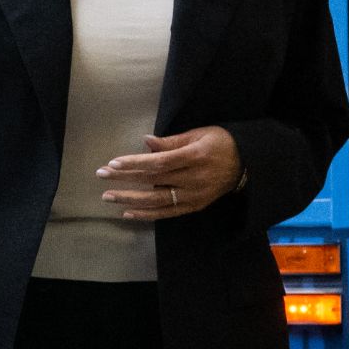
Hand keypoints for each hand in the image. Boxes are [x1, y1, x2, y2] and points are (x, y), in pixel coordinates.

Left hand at [96, 127, 243, 220]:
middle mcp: (194, 179)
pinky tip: (128, 212)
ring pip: (158, 201)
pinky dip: (147, 214)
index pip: (160, 162)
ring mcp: (195, 196)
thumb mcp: (199, 135)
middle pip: (154, 181)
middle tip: (102, 176)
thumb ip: (171, 142)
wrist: (247, 164)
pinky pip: (167, 213)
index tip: (114, 163)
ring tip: (109, 197)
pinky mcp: (195, 206)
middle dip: (125, 179)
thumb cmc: (220, 143)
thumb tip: (146, 142)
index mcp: (195, 156)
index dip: (135, 163)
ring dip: (130, 200)